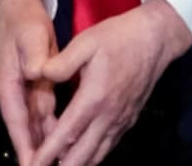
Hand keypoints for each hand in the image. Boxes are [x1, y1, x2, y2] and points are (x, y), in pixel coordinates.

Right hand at [0, 0, 59, 165]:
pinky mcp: (33, 92)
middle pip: (25, 132)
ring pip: (35, 128)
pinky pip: (43, 118)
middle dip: (36, 155)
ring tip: (63, 163)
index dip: (25, 146)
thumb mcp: (31, 36)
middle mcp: (12, 95)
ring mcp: (22, 95)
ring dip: (46, 147)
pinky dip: (53, 132)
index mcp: (8, 85)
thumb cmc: (24, 23)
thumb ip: (33, 56)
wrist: (18, 10)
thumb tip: (36, 73)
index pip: (16, 122)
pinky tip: (66, 145)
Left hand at [33, 0, 191, 165]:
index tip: (35, 162)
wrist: (155, 39)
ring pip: (98, 153)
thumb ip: (62, 62)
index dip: (50, 151)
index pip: (68, 132)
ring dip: (79, 165)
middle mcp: (109, 115)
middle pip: (84, 152)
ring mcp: (121, 120)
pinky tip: (84, 159)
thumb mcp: (85, 42)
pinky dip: (95, 157)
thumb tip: (39, 74)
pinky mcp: (128, 119)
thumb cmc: (118, 38)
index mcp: (95, 97)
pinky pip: (109, 145)